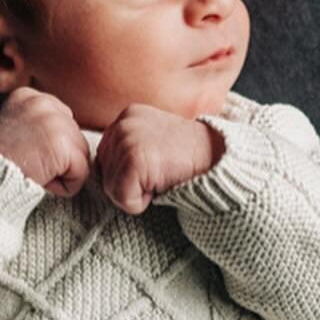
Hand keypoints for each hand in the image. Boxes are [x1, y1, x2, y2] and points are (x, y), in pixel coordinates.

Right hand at [0, 87, 91, 197]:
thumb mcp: (10, 128)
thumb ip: (35, 125)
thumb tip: (58, 140)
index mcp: (29, 96)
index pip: (62, 121)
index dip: (48, 145)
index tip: (24, 152)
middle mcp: (44, 102)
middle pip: (75, 137)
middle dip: (57, 158)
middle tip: (26, 163)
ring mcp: (56, 122)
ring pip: (80, 156)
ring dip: (60, 172)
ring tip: (32, 170)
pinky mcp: (64, 145)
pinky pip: (81, 174)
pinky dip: (64, 186)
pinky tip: (40, 179)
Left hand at [95, 103, 221, 214]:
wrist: (218, 159)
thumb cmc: (188, 158)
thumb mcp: (153, 142)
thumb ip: (127, 149)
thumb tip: (101, 172)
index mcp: (126, 116)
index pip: (104, 159)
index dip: (128, 173)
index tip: (157, 165)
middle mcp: (122, 124)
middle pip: (103, 174)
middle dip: (129, 184)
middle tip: (161, 172)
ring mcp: (126, 140)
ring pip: (110, 189)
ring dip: (136, 194)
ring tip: (162, 177)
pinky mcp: (133, 160)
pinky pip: (122, 199)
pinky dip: (141, 203)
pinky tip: (162, 184)